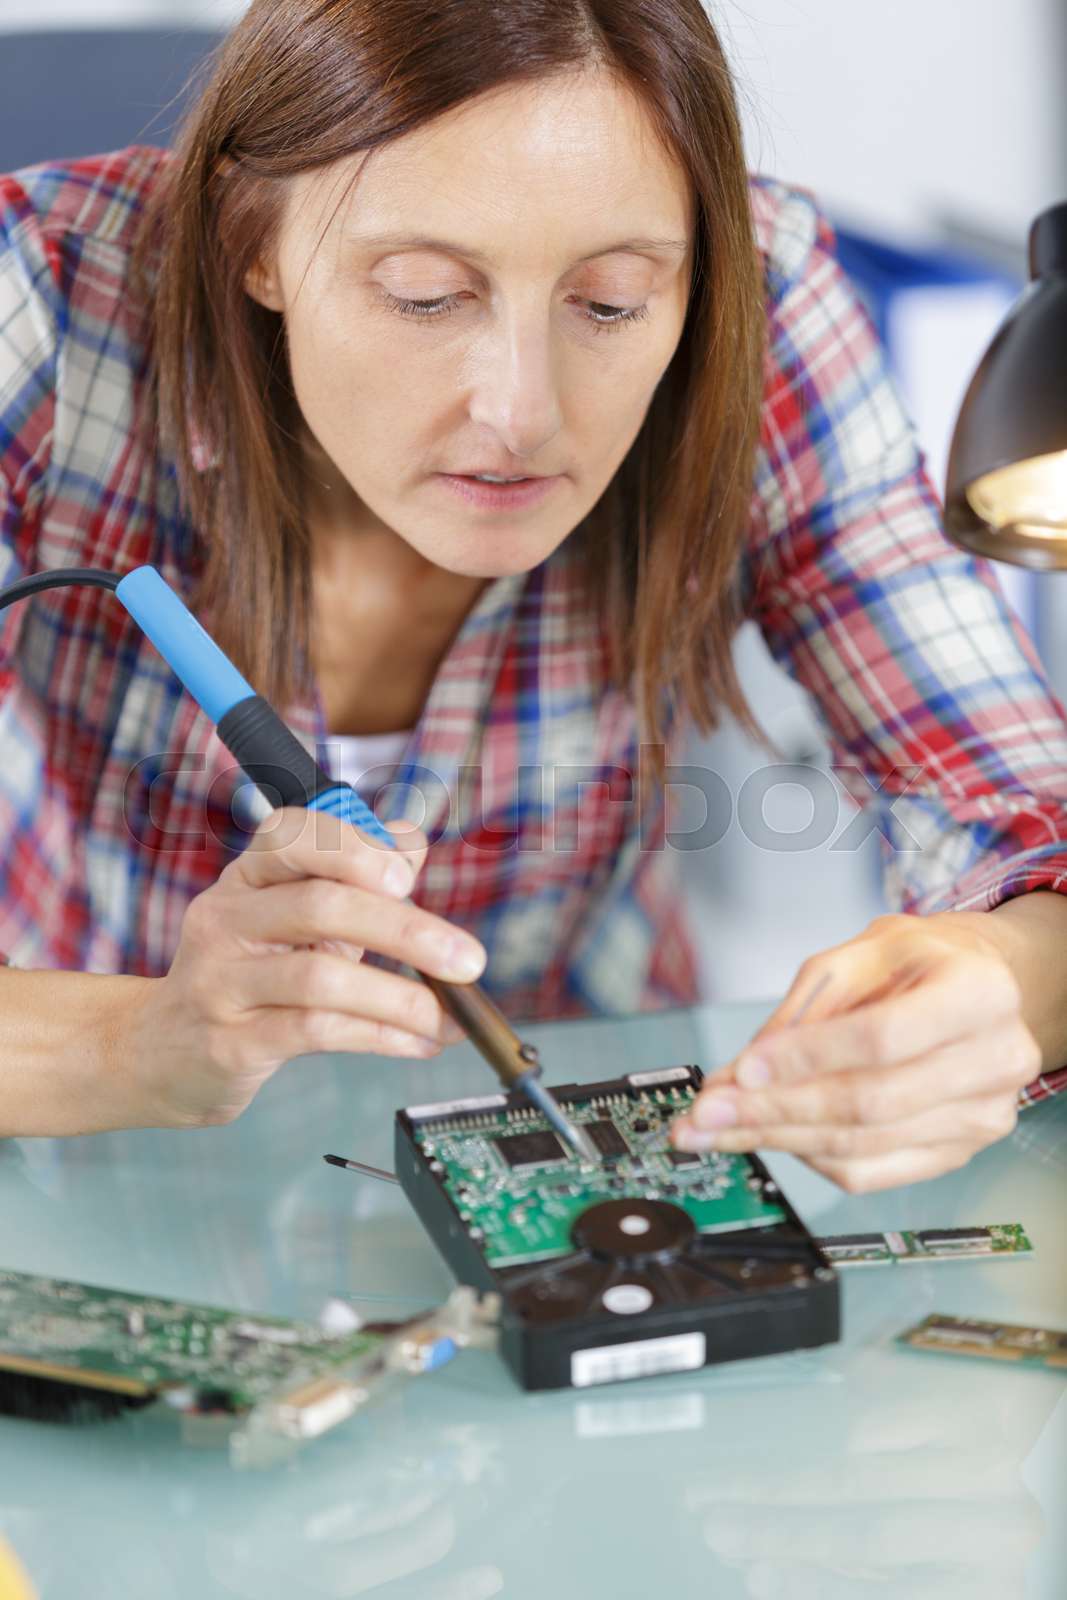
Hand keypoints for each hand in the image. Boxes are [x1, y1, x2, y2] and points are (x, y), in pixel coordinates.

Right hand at [118, 806, 484, 1128]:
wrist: (165, 1052)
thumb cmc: (252, 973)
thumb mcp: (297, 915)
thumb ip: (354, 876)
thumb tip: (409, 842)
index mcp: (248, 875)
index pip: (291, 833)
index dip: (354, 848)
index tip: (407, 878)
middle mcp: (226, 918)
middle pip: (320, 904)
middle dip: (406, 930)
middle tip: (467, 959)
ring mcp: (220, 981)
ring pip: (319, 976)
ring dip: (401, 997)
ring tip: (448, 1018)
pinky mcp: (229, 1041)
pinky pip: (314, 1032)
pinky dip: (379, 1035)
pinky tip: (417, 1042)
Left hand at [671, 911, 1040, 1191]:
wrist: (979, 983)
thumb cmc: (921, 961)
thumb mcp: (862, 953)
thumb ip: (805, 1008)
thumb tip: (741, 1072)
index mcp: (978, 992)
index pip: (881, 1038)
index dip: (806, 1057)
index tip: (741, 1070)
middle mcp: (995, 1058)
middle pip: (869, 1102)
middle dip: (773, 1110)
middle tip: (706, 1114)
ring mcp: (982, 1114)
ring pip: (862, 1144)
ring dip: (778, 1139)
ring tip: (718, 1131)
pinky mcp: (959, 1150)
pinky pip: (870, 1172)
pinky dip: (810, 1158)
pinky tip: (771, 1137)